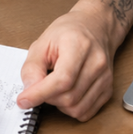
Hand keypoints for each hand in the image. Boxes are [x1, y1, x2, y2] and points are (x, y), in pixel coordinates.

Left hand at [15, 0, 132, 121]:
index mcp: (78, 46)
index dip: (39, 95)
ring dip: (60, 103)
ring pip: (78, 108)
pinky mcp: (109, 88)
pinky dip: (73, 107)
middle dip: (47, 97)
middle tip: (39, 84)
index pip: (60, 81)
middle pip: (68, 98)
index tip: (23, 100)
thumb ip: (31, 66)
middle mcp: (96, 63)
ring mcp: (106, 77)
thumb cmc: (69, 29)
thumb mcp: (42, 40)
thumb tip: (27, 89)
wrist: (100, 22)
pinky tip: (68, 91)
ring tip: (54, 84)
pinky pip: (87, 111)